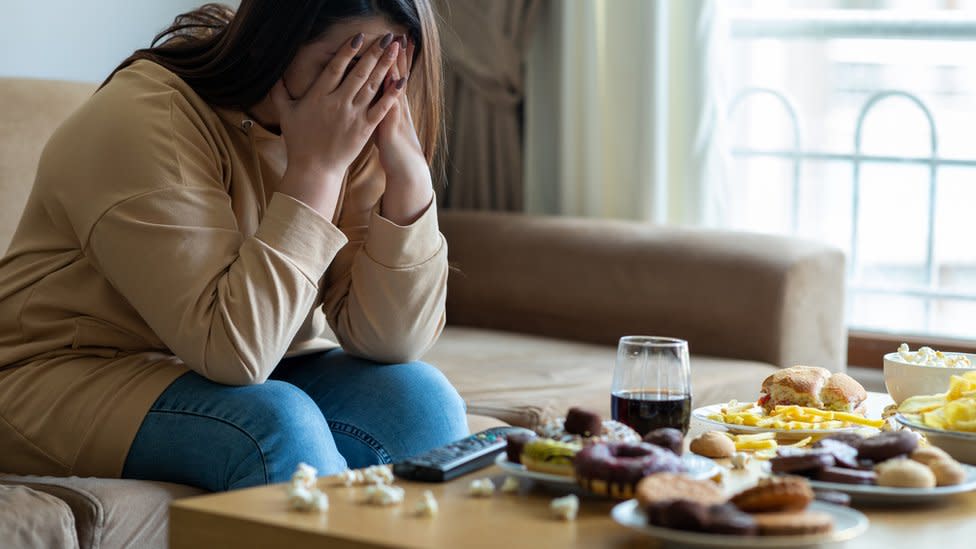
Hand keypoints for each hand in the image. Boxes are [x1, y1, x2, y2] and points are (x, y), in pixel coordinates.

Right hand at [273, 33, 404, 216]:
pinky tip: (402, 80)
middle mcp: (338, 103)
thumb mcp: (285, 114)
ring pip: (372, 86)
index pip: (335, 68)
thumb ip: (280, 92)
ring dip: (385, 66)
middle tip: (386, 38)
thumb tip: (276, 75)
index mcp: (318, 96)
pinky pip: (382, 107)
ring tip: (395, 50)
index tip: (358, 37)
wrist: (314, 169)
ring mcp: (353, 115)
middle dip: (373, 53)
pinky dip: (392, 93)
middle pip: (359, 73)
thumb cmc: (298, 142)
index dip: (347, 51)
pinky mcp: (365, 128)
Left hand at [375, 38, 434, 225]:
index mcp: (396, 106)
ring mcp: (397, 116)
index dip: (397, 58)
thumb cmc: (395, 152)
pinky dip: (391, 91)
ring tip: (398, 47)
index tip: (398, 39)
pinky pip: (391, 105)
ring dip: (396, 66)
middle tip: (401, 33)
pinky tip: (390, 78)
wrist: (408, 172)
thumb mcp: (386, 127)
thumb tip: (372, 100)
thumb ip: (379, 111)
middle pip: (398, 75)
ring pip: (396, 86)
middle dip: (399, 55)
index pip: (396, 76)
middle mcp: (398, 108)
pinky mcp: (392, 127)